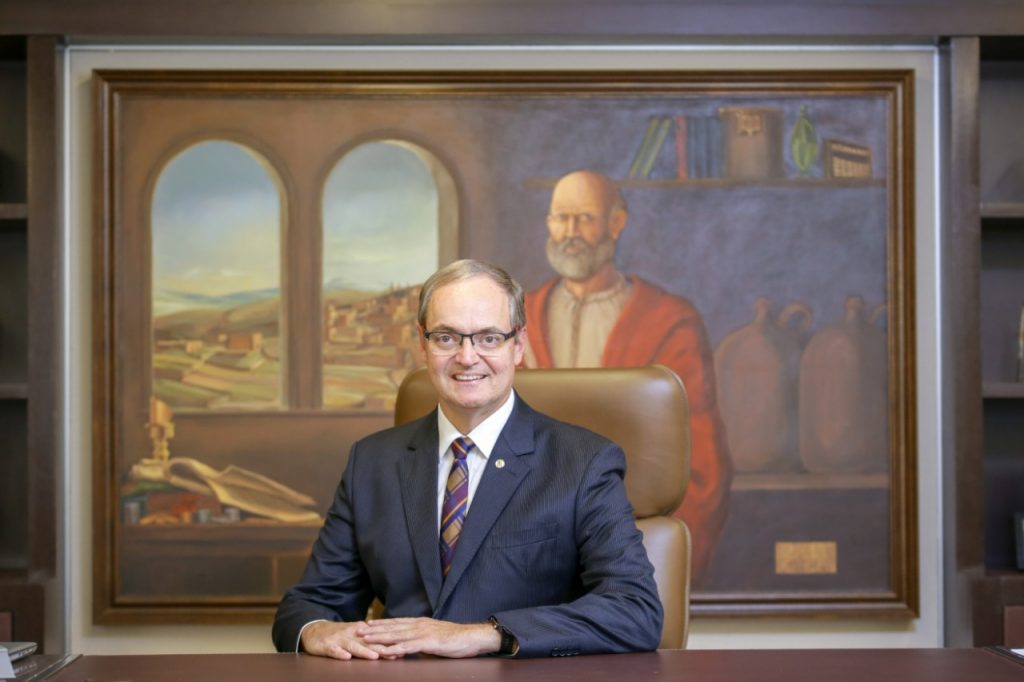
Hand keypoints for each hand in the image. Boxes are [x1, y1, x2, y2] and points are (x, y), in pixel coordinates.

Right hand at [300, 620, 401, 659]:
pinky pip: (334, 650)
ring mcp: (339, 639)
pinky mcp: (327, 645)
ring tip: (374, 656)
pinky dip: (340, 653)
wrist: (315, 630)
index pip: (377, 638)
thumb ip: (370, 641)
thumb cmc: (339, 635)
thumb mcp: (355, 635)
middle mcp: (351, 634)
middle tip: (395, 654)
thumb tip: (390, 646)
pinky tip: (346, 657)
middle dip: (381, 648)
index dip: (389, 643)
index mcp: (360, 631)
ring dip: (364, 651)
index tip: (402, 648)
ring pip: (353, 646)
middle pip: (368, 643)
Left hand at [357, 617, 501, 657]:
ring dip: (380, 637)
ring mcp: (423, 633)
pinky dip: (397, 648)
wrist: (471, 637)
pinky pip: (410, 646)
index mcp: (420, 623)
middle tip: (357, 629)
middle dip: (374, 629)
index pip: (396, 622)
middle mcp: (419, 625)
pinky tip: (387, 650)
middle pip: (392, 627)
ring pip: (397, 635)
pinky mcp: (429, 642)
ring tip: (366, 639)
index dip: (380, 623)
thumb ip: (420, 639)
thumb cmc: (454, 638)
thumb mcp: (433, 636)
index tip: (365, 624)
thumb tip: (408, 644)